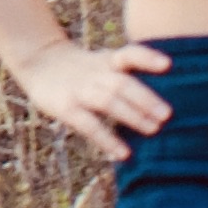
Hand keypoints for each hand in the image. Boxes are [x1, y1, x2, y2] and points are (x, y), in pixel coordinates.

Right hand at [12, 41, 172, 164]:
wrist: (39, 60)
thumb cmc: (82, 67)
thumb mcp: (103, 60)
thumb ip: (127, 73)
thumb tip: (166, 99)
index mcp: (107, 60)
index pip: (129, 54)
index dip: (148, 58)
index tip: (168, 65)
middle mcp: (95, 73)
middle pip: (122, 83)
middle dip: (146, 98)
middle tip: (167, 115)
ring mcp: (80, 90)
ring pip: (108, 101)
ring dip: (132, 115)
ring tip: (153, 130)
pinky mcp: (66, 108)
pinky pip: (89, 125)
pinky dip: (107, 140)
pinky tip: (123, 153)